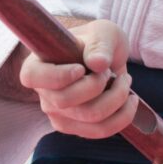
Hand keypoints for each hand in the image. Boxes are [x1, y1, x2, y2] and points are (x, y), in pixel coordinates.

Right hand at [18, 18, 137, 138]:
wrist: (106, 61)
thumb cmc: (97, 43)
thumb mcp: (102, 32)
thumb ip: (99, 44)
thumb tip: (97, 63)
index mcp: (37, 66)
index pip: (33, 77)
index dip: (57, 76)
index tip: (81, 68)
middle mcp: (44, 94)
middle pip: (65, 100)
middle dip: (97, 85)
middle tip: (109, 70)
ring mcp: (58, 115)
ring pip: (89, 117)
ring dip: (116, 98)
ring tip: (125, 81)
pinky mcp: (77, 128)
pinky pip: (101, 130)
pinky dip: (122, 116)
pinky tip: (129, 99)